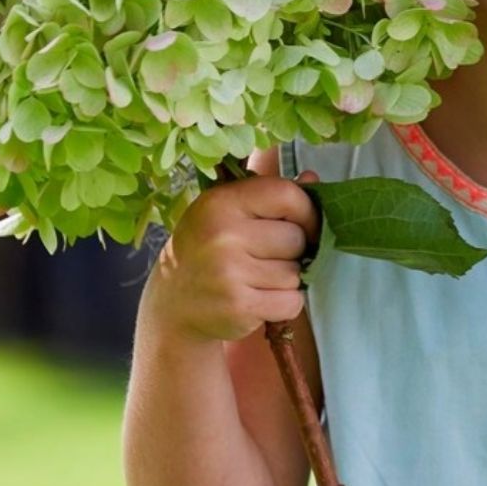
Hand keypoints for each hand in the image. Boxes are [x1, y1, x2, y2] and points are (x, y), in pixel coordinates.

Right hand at [146, 172, 320, 344]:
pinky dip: (284, 304)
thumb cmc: (208, 250)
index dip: (306, 210)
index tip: (303, 224)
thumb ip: (269, 193)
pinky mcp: (239, 307)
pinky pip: (291, 301)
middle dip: (292, 251)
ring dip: (287, 279)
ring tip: (258, 279)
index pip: (286, 195)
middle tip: (266, 257)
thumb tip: (313, 179)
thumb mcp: (227, 211)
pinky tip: (260, 299)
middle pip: (296, 238)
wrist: (173, 305)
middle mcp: (223, 235)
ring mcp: (229, 273)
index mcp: (221, 203)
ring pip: (296, 272)